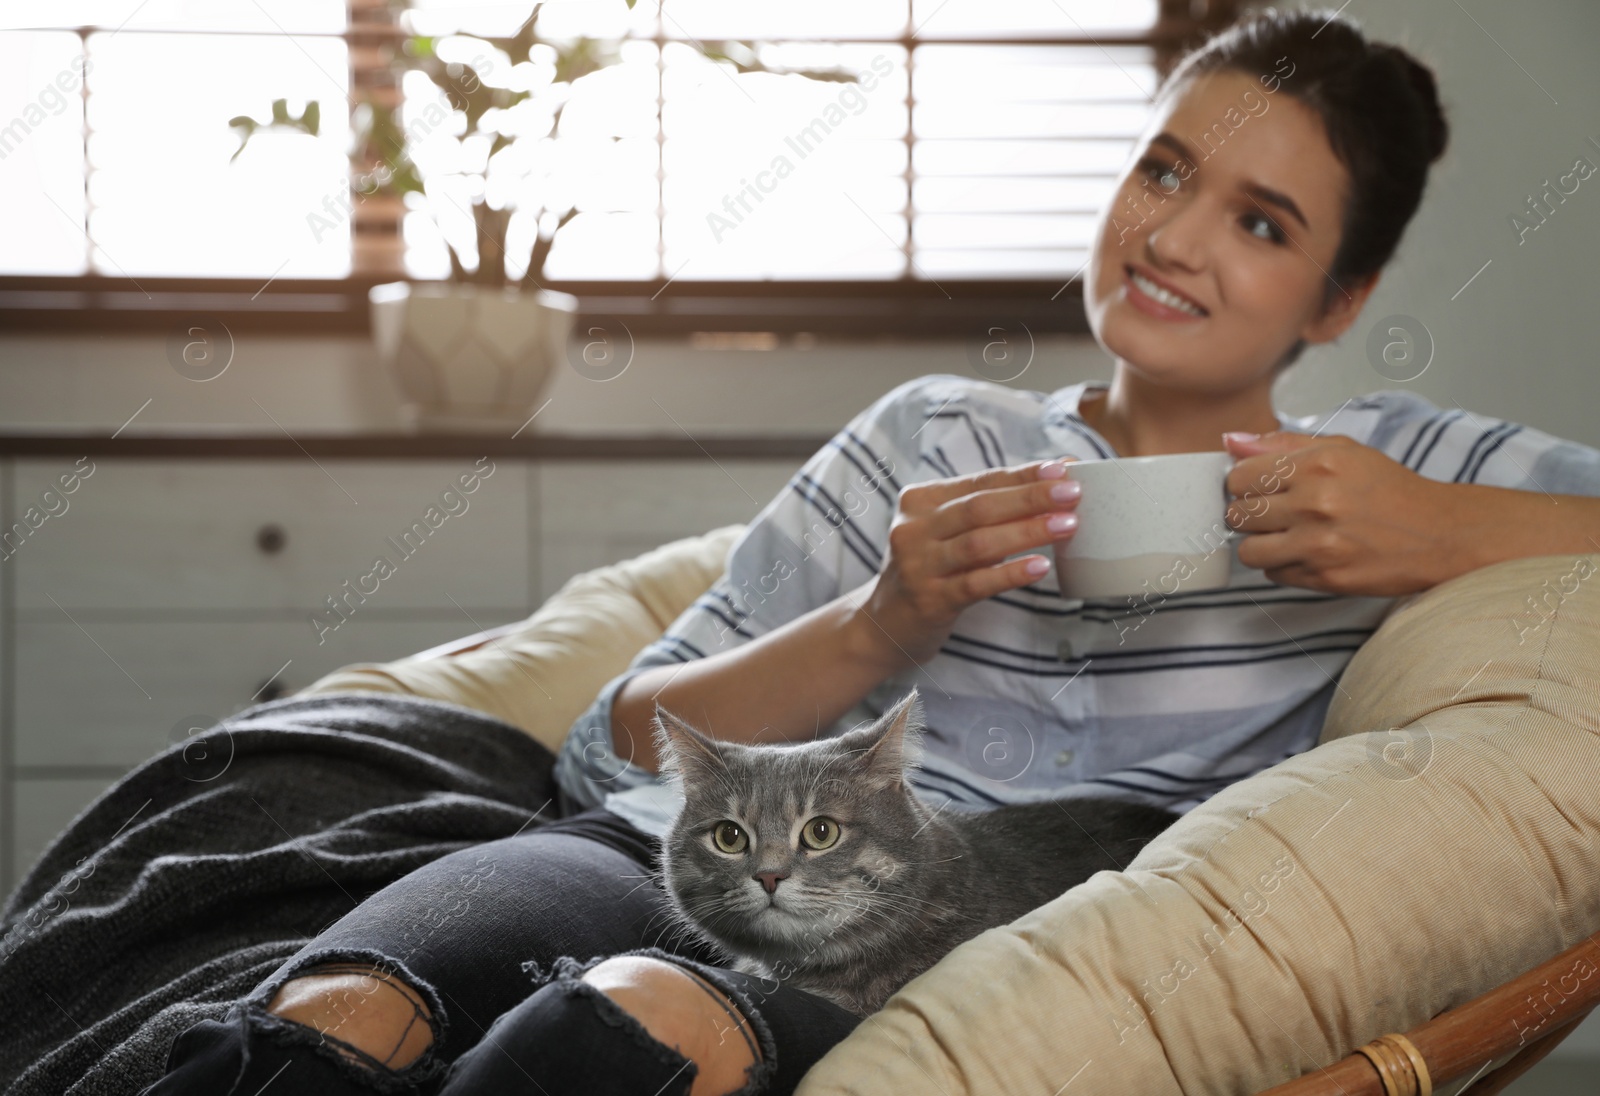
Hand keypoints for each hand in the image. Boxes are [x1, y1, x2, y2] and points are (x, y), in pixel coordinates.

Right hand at [855, 460, 1082, 665]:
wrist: (883, 625)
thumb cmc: (930, 571)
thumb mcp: (948, 533)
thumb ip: (991, 509)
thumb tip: (1056, 477)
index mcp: (920, 502)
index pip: (980, 482)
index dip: (1022, 475)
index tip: (1062, 469)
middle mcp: (914, 529)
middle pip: (980, 507)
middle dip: (1030, 498)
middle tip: (1072, 493)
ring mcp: (918, 565)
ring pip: (979, 543)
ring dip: (1027, 532)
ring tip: (1067, 525)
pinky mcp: (929, 600)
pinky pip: (976, 583)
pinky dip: (1010, 573)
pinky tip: (1040, 567)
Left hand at [1221, 430, 1467, 596]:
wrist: (1438, 534)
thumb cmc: (1389, 490)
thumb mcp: (1343, 451)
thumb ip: (1283, 444)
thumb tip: (1230, 441)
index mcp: (1317, 466)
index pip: (1240, 476)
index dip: (1244, 483)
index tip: (1259, 487)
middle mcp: (1315, 504)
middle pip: (1238, 514)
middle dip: (1249, 514)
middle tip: (1275, 512)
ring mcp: (1318, 544)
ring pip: (1248, 550)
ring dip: (1260, 544)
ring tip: (1285, 535)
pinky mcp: (1324, 577)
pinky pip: (1273, 574)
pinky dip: (1282, 566)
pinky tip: (1305, 553)